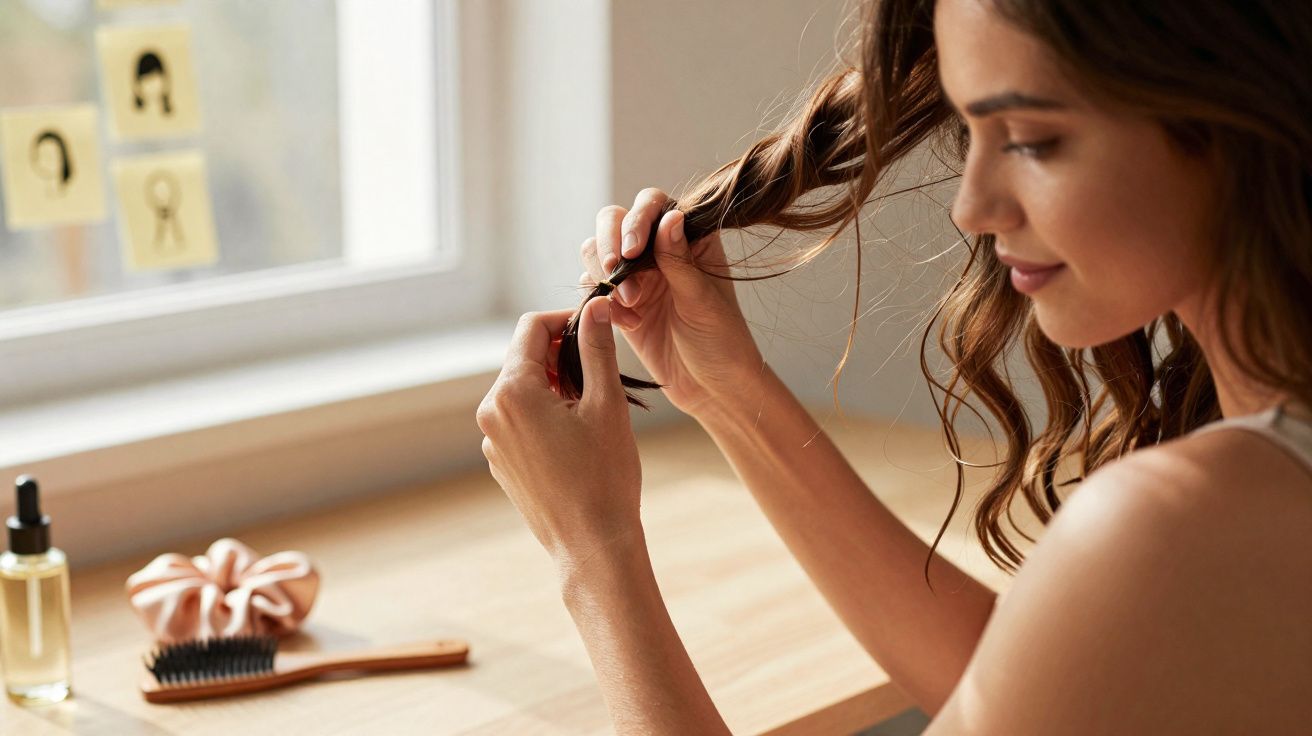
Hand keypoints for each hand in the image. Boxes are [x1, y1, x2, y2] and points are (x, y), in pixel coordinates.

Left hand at [476, 301, 642, 567]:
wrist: (591, 544)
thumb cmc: (604, 476)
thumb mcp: (606, 404)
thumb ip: (597, 348)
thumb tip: (596, 308)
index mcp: (512, 392)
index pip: (531, 328)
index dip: (566, 320)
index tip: (596, 328)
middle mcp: (491, 413)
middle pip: (525, 360)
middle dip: (562, 358)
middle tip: (602, 376)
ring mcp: (492, 441)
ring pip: (523, 392)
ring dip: (555, 388)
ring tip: (593, 413)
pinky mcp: (501, 463)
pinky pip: (520, 423)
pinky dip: (546, 417)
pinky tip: (577, 441)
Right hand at [582, 188, 764, 417]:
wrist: (710, 387)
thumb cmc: (721, 342)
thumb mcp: (703, 301)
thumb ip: (679, 260)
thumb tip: (669, 216)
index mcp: (690, 238)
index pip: (654, 205)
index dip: (637, 219)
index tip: (633, 250)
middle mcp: (659, 248)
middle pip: (615, 220)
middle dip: (610, 243)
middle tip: (615, 272)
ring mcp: (637, 274)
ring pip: (597, 251)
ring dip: (604, 272)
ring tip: (629, 302)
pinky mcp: (619, 302)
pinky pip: (594, 287)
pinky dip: (602, 301)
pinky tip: (630, 323)